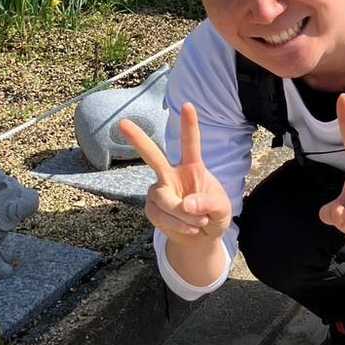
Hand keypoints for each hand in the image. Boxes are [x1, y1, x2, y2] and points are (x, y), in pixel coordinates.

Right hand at [120, 103, 231, 246]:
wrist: (200, 238)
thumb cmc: (213, 216)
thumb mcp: (223, 210)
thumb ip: (209, 203)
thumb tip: (185, 204)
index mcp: (192, 167)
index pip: (190, 144)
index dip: (189, 125)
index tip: (187, 105)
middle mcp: (171, 174)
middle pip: (153, 155)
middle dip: (137, 139)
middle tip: (122, 123)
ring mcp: (159, 190)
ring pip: (165, 200)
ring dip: (185, 216)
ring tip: (199, 223)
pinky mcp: (151, 208)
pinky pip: (162, 217)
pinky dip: (178, 226)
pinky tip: (189, 228)